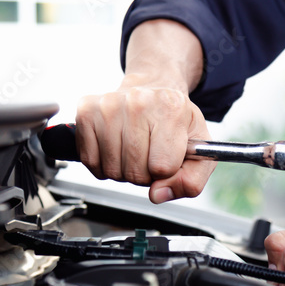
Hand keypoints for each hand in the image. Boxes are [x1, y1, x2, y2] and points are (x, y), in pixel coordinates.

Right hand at [75, 82, 214, 202]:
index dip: (166, 172)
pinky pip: (90, 161)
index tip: (168, 156)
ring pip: (112, 170)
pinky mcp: (86, 111)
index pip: (162, 167)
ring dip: (124, 170)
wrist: (152, 90)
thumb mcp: (198, 150)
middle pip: (135, 172)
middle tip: (150, 153)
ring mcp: (109, 104)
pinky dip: (103, 165)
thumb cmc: (175, 122)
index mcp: (172, 108)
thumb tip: (157, 195)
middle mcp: (138, 101)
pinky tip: (115, 147)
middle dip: (145, 173)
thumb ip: (191, 181)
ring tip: (133, 149)